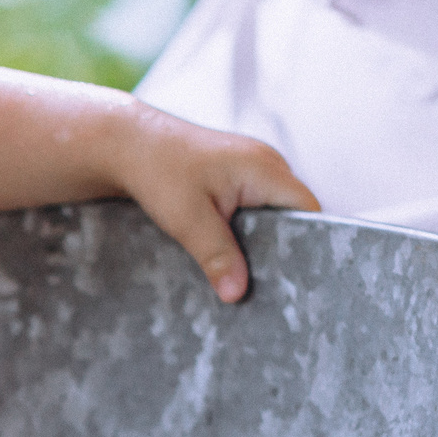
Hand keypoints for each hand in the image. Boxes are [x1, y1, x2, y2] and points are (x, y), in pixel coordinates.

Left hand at [114, 104, 315, 303]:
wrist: (127, 142)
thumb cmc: (157, 170)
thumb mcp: (187, 220)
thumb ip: (217, 256)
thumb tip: (237, 294)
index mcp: (266, 169)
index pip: (310, 210)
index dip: (310, 243)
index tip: (296, 278)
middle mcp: (267, 163)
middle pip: (294, 214)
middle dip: (283, 247)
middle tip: (269, 285)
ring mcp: (253, 166)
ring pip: (273, 212)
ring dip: (262, 239)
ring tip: (249, 272)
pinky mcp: (236, 173)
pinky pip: (255, 205)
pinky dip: (247, 228)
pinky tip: (230, 252)